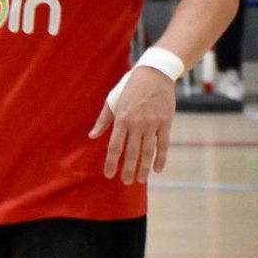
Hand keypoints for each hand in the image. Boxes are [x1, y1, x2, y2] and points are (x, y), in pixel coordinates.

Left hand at [88, 66, 175, 183]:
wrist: (154, 74)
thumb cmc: (129, 87)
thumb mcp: (112, 101)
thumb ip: (103, 120)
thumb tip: (92, 136)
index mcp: (121, 119)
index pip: (114, 146)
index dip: (112, 162)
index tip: (109, 174)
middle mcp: (136, 124)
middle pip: (132, 152)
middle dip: (128, 170)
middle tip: (126, 182)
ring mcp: (152, 124)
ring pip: (148, 151)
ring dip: (144, 168)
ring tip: (140, 180)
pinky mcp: (166, 123)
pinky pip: (164, 144)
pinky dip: (161, 158)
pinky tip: (157, 169)